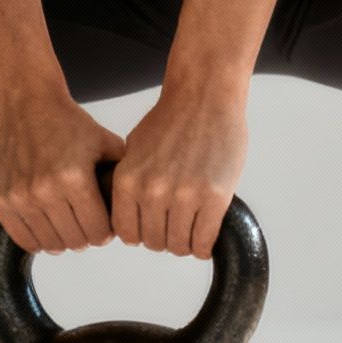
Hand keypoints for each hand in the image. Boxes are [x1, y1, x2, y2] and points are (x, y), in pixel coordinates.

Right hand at [0, 90, 126, 252]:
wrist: (23, 104)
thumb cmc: (66, 123)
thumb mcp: (105, 142)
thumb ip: (122, 176)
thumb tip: (132, 210)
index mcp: (74, 178)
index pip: (98, 232)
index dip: (105, 232)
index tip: (104, 226)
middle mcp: (44, 191)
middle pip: (75, 241)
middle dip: (86, 236)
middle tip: (86, 225)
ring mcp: (19, 197)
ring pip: (49, 245)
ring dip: (62, 239)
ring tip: (67, 225)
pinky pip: (23, 238)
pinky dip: (38, 238)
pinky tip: (46, 225)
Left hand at [111, 85, 248, 257]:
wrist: (205, 96)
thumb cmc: (172, 120)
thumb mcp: (134, 151)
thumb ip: (130, 182)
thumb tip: (129, 215)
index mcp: (128, 180)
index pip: (127, 233)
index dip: (141, 234)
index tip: (153, 228)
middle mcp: (152, 191)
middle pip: (154, 242)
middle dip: (166, 237)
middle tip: (177, 225)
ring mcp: (183, 195)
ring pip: (179, 246)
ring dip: (186, 243)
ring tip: (193, 227)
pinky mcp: (214, 197)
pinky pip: (203, 241)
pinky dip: (204, 245)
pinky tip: (206, 233)